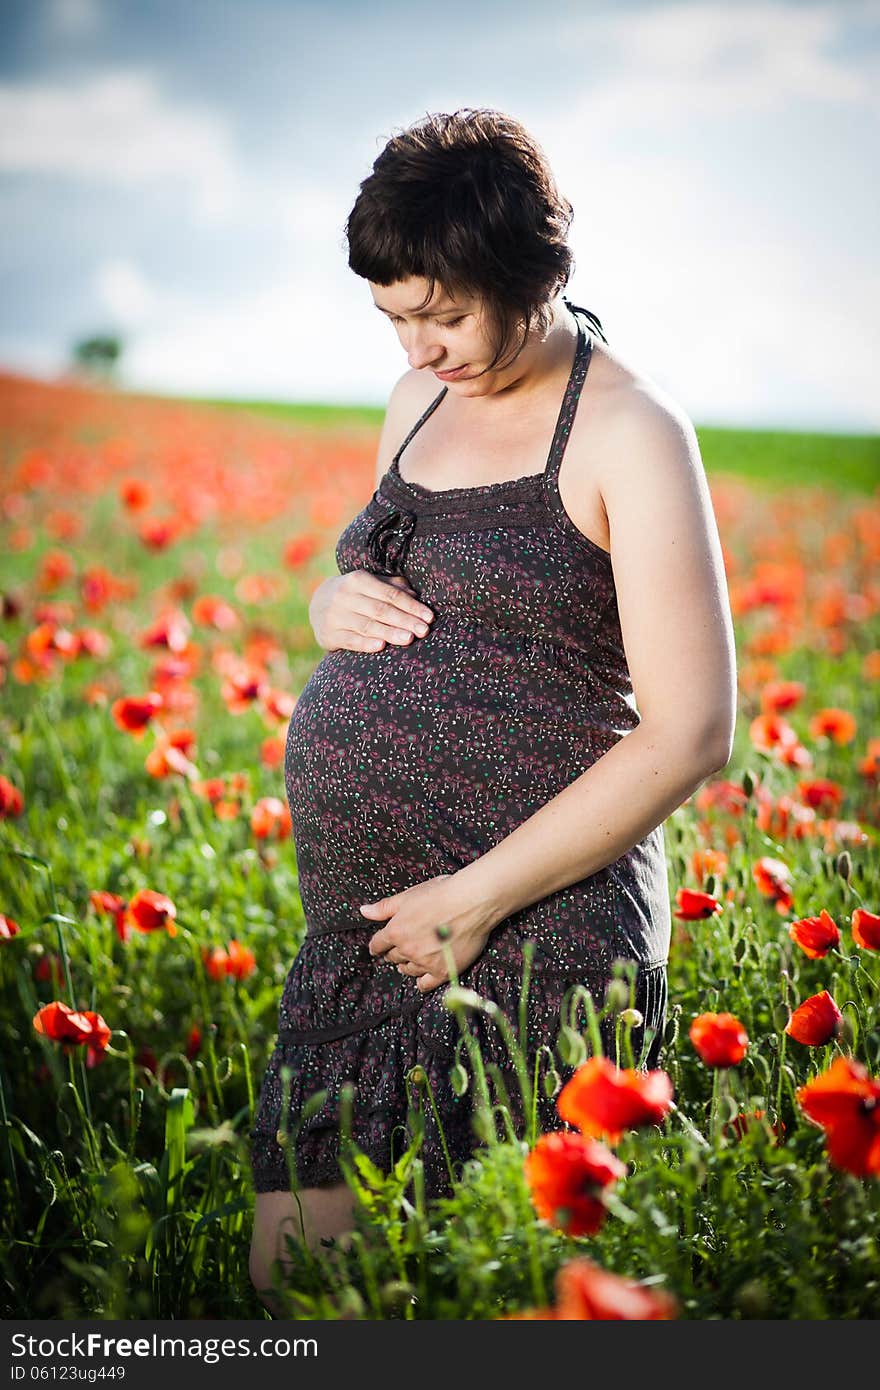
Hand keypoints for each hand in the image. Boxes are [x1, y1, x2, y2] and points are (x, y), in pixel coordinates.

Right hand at [309, 572, 434, 652]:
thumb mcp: (370, 584)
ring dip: (389, 633)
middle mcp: (344, 596)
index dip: (411, 606)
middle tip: (424, 630)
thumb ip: (391, 586)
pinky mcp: (328, 634)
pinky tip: (381, 646)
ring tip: (409, 639)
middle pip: (380, 610)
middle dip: (404, 620)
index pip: (389, 594)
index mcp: (358, 580)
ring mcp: (335, 616)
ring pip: (367, 626)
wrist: (317, 605)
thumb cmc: (355, 594)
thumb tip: (414, 593)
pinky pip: (350, 640)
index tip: (429, 616)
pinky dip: (365, 644)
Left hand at [359, 873, 501, 991]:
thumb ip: (384, 908)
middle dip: (393, 953)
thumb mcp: (408, 896)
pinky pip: (426, 984)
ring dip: (406, 966)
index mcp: (396, 931)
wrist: (471, 902)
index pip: (378, 944)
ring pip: (408, 970)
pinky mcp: (443, 971)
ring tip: (410, 961)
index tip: (378, 947)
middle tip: (398, 950)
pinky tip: (423, 977)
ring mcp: (425, 962)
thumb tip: (364, 911)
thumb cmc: (441, 894)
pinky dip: (421, 982)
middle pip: (393, 957)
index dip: (378, 945)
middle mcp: (408, 950)